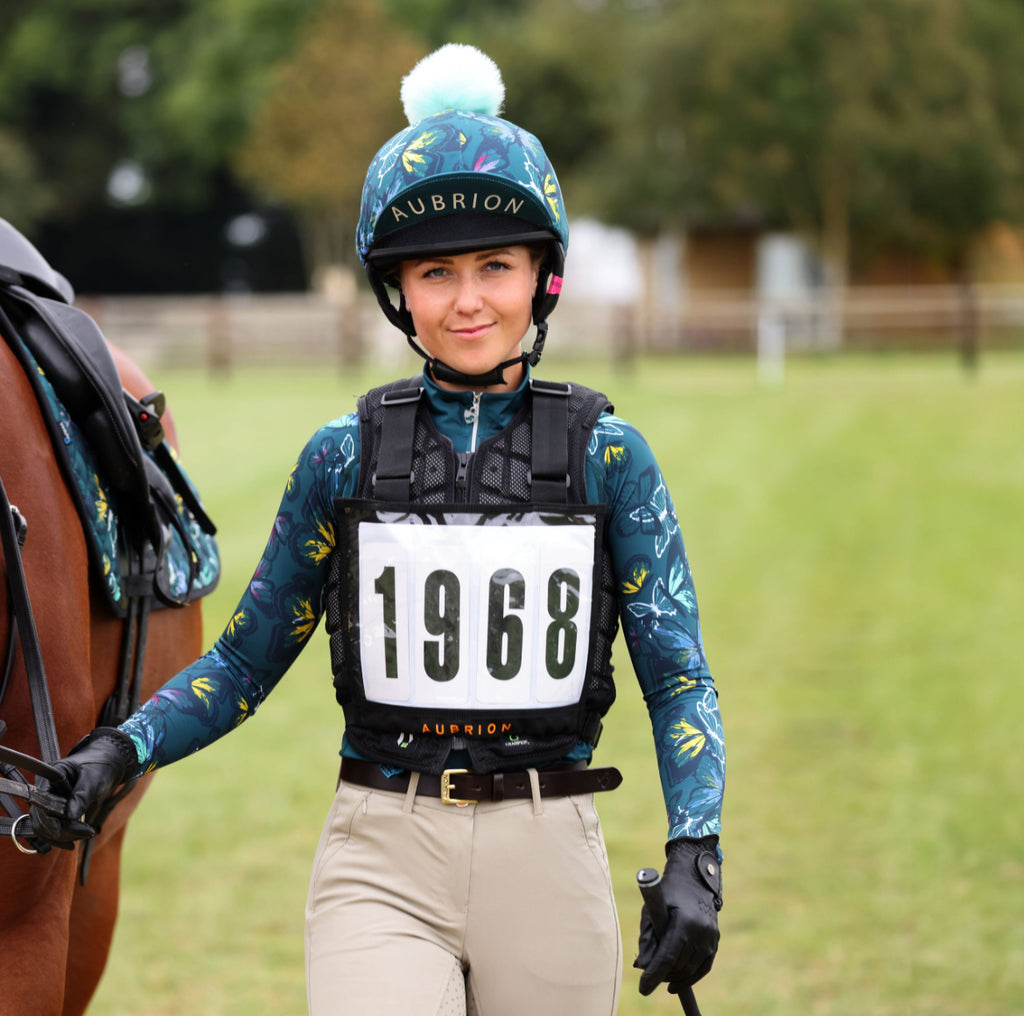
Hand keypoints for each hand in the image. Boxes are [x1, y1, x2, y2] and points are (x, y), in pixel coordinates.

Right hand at [29, 727, 137, 846]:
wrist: (108, 766)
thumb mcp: (94, 778)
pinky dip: (64, 835)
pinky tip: (79, 837)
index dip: (48, 820)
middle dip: (61, 830)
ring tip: (88, 833)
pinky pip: (54, 828)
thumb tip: (70, 816)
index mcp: (50, 776)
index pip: (40, 803)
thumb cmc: (101, 766)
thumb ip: (82, 795)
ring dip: (64, 835)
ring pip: (46, 828)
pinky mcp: (57, 812)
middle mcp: (46, 790)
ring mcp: (50, 802)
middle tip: (87, 832)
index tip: (61, 831)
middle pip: (41, 819)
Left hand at [634, 835, 722, 995]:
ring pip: (691, 969)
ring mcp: (711, 937)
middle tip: (649, 976)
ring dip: (674, 976)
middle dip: (662, 974)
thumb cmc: (667, 892)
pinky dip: (689, 977)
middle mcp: (701, 931)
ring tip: (660, 974)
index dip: (655, 974)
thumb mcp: (651, 910)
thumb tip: (643, 967)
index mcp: (684, 921)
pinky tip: (675, 982)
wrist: (694, 878)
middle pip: (679, 965)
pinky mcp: (715, 940)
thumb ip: (647, 939)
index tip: (643, 989)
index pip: (668, 956)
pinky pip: (703, 967)